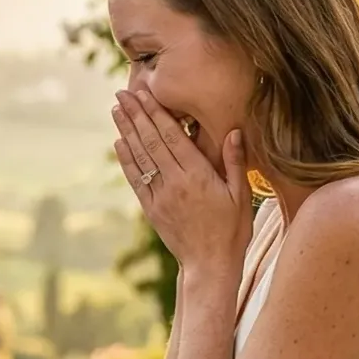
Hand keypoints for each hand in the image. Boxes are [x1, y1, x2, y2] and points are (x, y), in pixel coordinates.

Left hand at [112, 86, 252, 272]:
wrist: (210, 266)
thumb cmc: (231, 230)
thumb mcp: (241, 195)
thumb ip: (235, 162)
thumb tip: (233, 131)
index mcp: (198, 176)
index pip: (172, 136)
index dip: (156, 112)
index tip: (144, 93)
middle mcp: (175, 183)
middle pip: (151, 142)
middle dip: (136, 115)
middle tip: (123, 92)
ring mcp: (160, 197)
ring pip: (140, 158)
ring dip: (126, 131)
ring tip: (116, 109)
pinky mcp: (152, 210)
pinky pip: (136, 180)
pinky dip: (126, 160)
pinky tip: (119, 143)